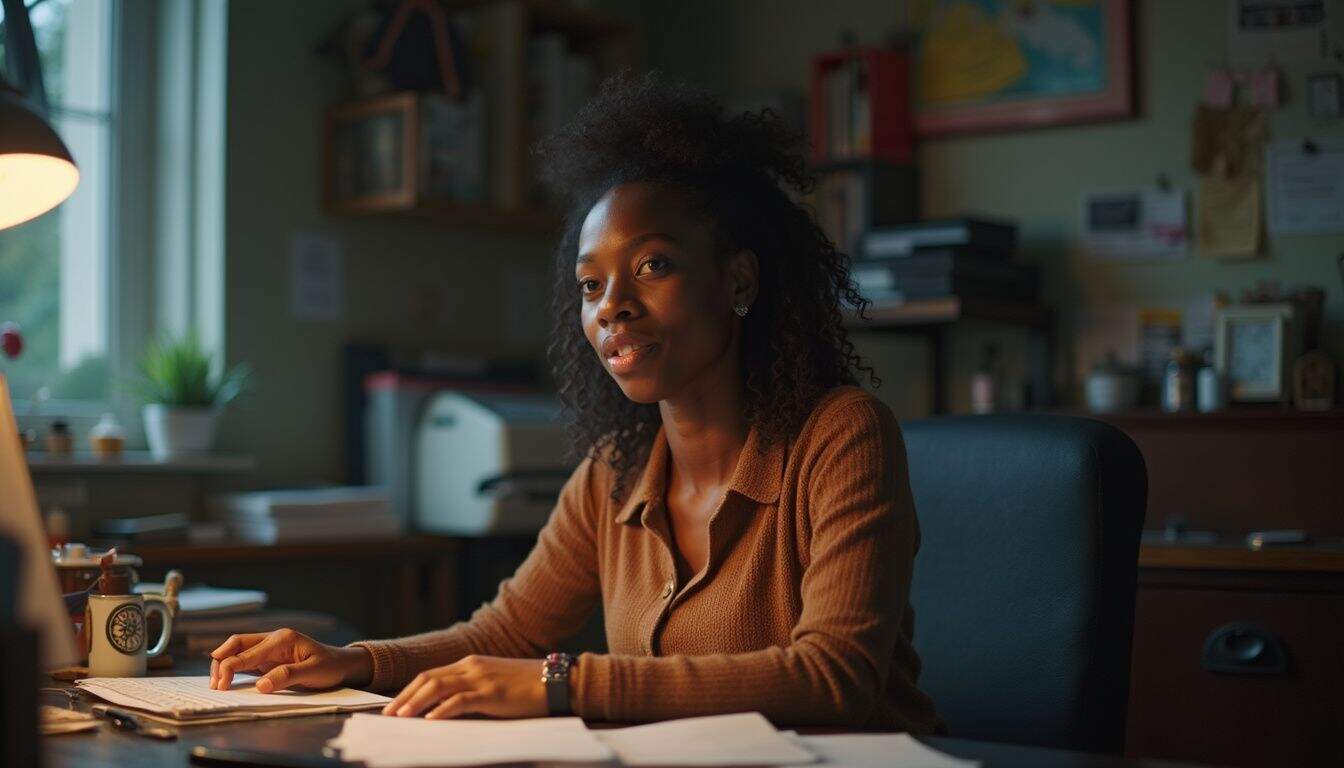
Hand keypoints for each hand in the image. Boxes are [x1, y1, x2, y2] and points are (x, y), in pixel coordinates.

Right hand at [209, 628, 372, 692]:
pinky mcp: (269, 659)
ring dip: (224, 665)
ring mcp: (269, 649)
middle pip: (237, 644)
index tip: (221, 685)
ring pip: (238, 651)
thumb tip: (261, 685)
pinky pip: (245, 661)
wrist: (342, 665)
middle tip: (214, 685)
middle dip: (221, 662)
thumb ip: (288, 675)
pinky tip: (225, 681)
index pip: (248, 652)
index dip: (230, 667)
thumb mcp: (313, 672)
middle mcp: (272, 640)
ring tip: (216, 684)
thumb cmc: (330, 666)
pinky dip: (233, 669)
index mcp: (282, 638)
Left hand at [381, 655, 546, 719]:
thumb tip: (443, 709)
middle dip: (404, 697)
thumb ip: (471, 689)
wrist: (557, 680)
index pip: (430, 674)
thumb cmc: (527, 686)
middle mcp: (472, 666)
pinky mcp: (492, 693)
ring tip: (401, 717)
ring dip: (415, 703)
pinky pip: (461, 701)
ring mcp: (481, 678)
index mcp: (471, 662)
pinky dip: (442, 710)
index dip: (409, 690)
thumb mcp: (494, 682)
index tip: (394, 706)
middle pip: (428, 678)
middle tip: (388, 715)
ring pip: (438, 687)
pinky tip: (430, 720)